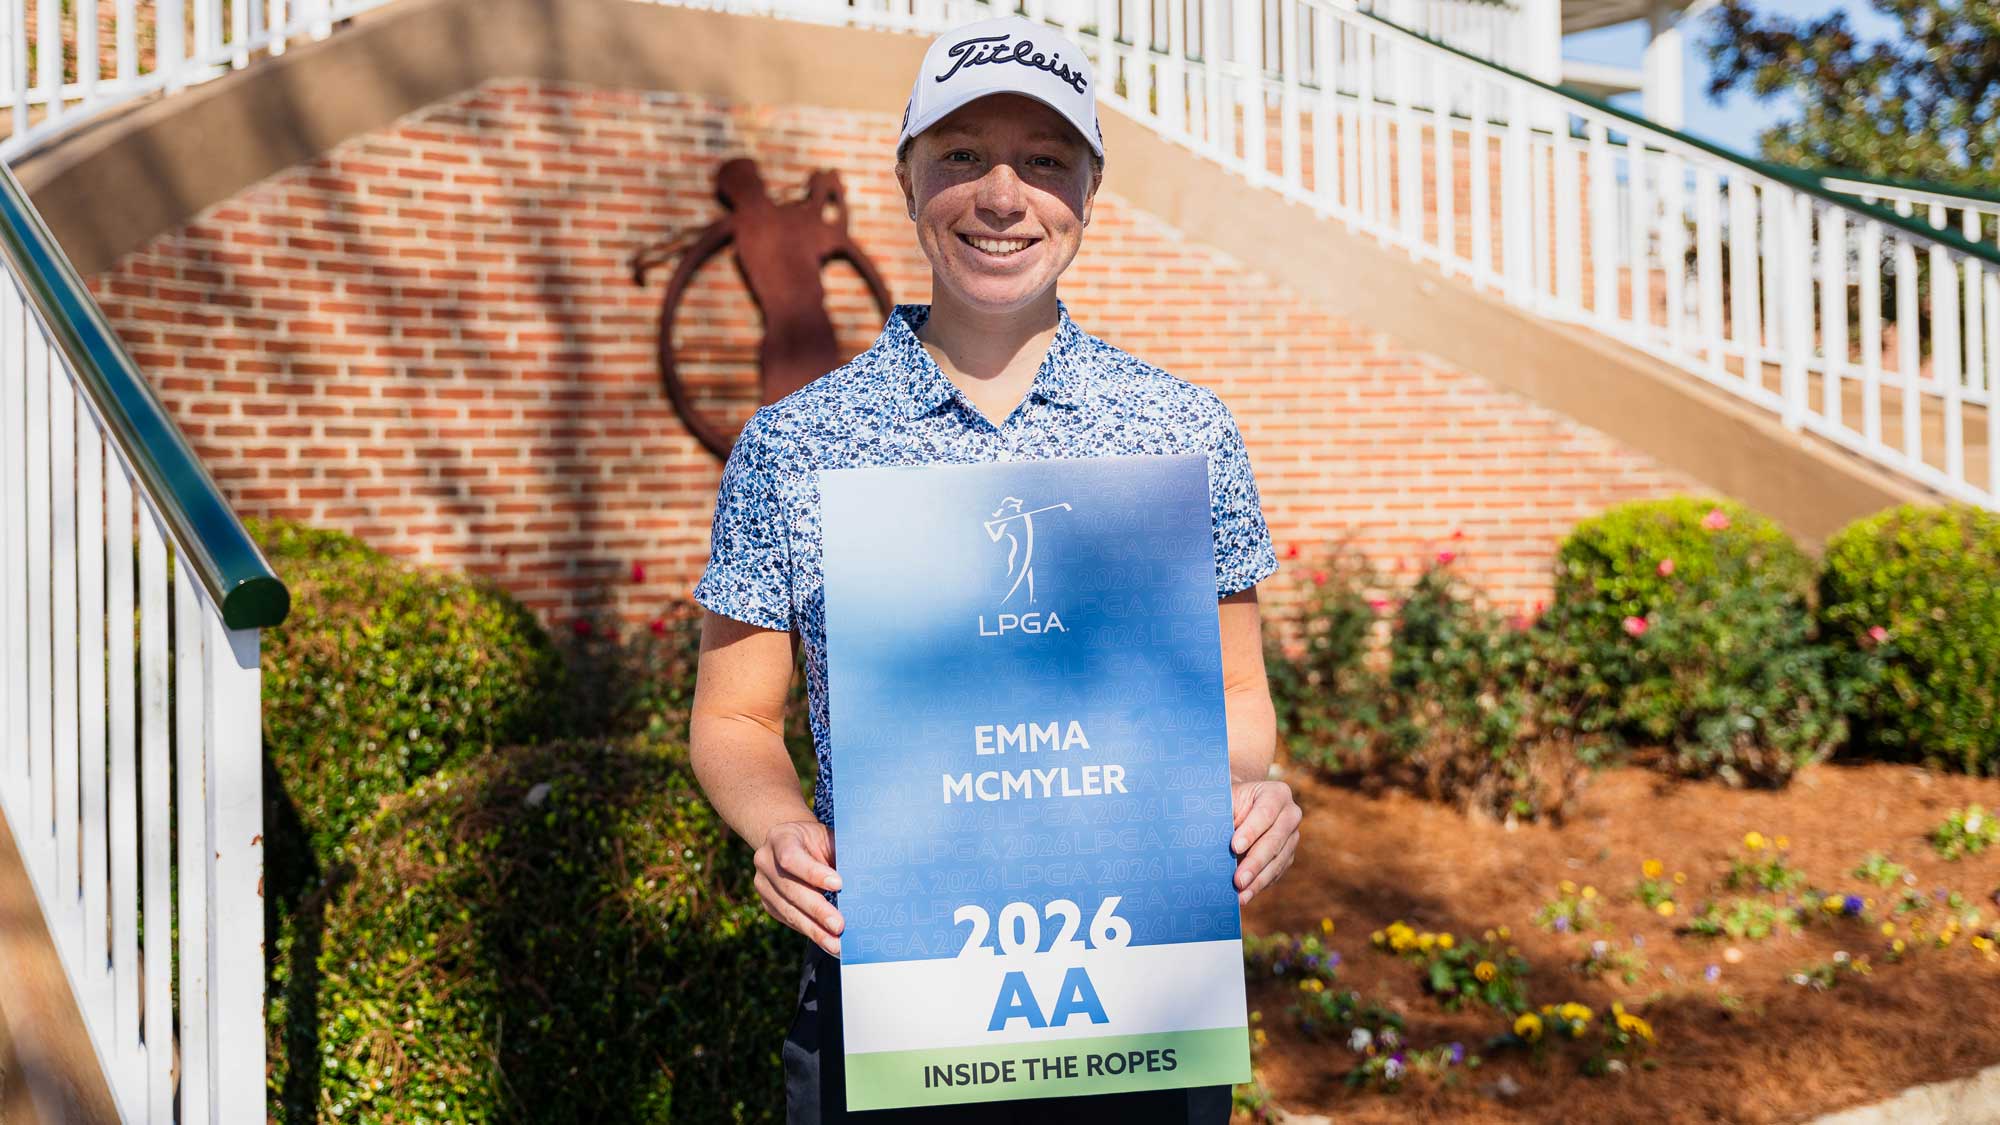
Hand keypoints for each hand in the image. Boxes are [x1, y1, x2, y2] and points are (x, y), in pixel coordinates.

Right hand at [754, 819, 844, 956]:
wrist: (793, 844)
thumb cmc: (817, 841)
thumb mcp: (827, 837)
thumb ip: (840, 852)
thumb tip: (866, 877)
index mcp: (781, 837)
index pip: (792, 857)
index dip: (813, 873)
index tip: (839, 885)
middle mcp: (766, 861)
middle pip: (790, 889)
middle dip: (817, 910)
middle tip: (839, 926)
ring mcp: (764, 885)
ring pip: (789, 910)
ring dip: (814, 930)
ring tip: (836, 944)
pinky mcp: (769, 904)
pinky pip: (790, 921)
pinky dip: (811, 932)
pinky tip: (828, 942)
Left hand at [1230, 779, 1301, 906]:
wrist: (1238, 806)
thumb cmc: (1227, 801)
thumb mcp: (1224, 799)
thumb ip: (1221, 813)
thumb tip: (1206, 839)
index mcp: (1276, 793)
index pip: (1266, 812)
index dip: (1251, 831)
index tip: (1234, 847)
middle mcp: (1290, 814)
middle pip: (1274, 841)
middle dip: (1255, 863)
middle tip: (1238, 880)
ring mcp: (1292, 837)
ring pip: (1277, 861)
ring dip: (1257, 880)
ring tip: (1240, 895)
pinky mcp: (1287, 855)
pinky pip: (1276, 873)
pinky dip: (1259, 885)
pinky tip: (1245, 896)